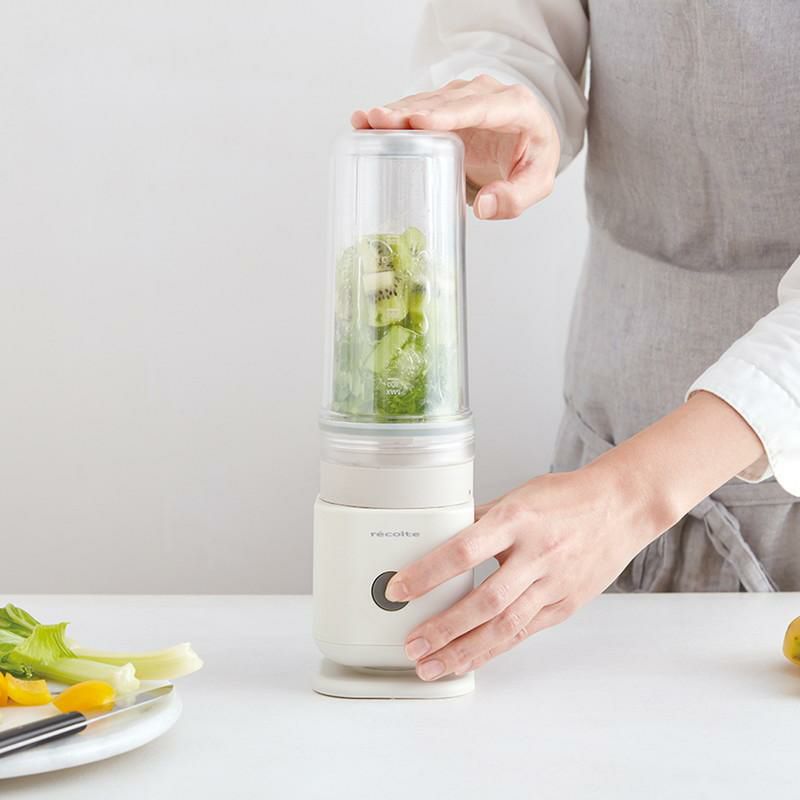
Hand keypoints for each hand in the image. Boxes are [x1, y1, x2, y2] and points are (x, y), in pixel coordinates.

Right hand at [352, 74, 559, 219]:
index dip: (447, 114)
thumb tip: (485, 206)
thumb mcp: (537, 184)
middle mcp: (486, 93)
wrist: (528, 145)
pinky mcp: (444, 106)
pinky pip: (417, 108)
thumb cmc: (532, 160)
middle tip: (380, 120)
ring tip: (365, 121)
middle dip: (410, 111)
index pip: (478, 107)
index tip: (419, 122)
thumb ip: (516, 197)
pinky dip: (394, 116)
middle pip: (445, 101)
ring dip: (395, 112)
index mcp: (516, 106)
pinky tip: (367, 122)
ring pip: (426, 101)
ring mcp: (462, 97)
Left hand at [385, 463, 654, 680]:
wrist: (620, 507)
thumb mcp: (517, 496)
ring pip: (505, 626)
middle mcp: (536, 554)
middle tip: (411, 644)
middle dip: (443, 628)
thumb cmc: (565, 498)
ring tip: (432, 665)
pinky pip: (524, 632)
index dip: (428, 573)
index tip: (399, 589)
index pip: (463, 550)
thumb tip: (438, 540)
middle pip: (484, 600)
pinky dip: (493, 649)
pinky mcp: (565, 605)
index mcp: (516, 519)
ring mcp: (553, 583)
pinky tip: (469, 660)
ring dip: (464, 651)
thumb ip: (480, 521)